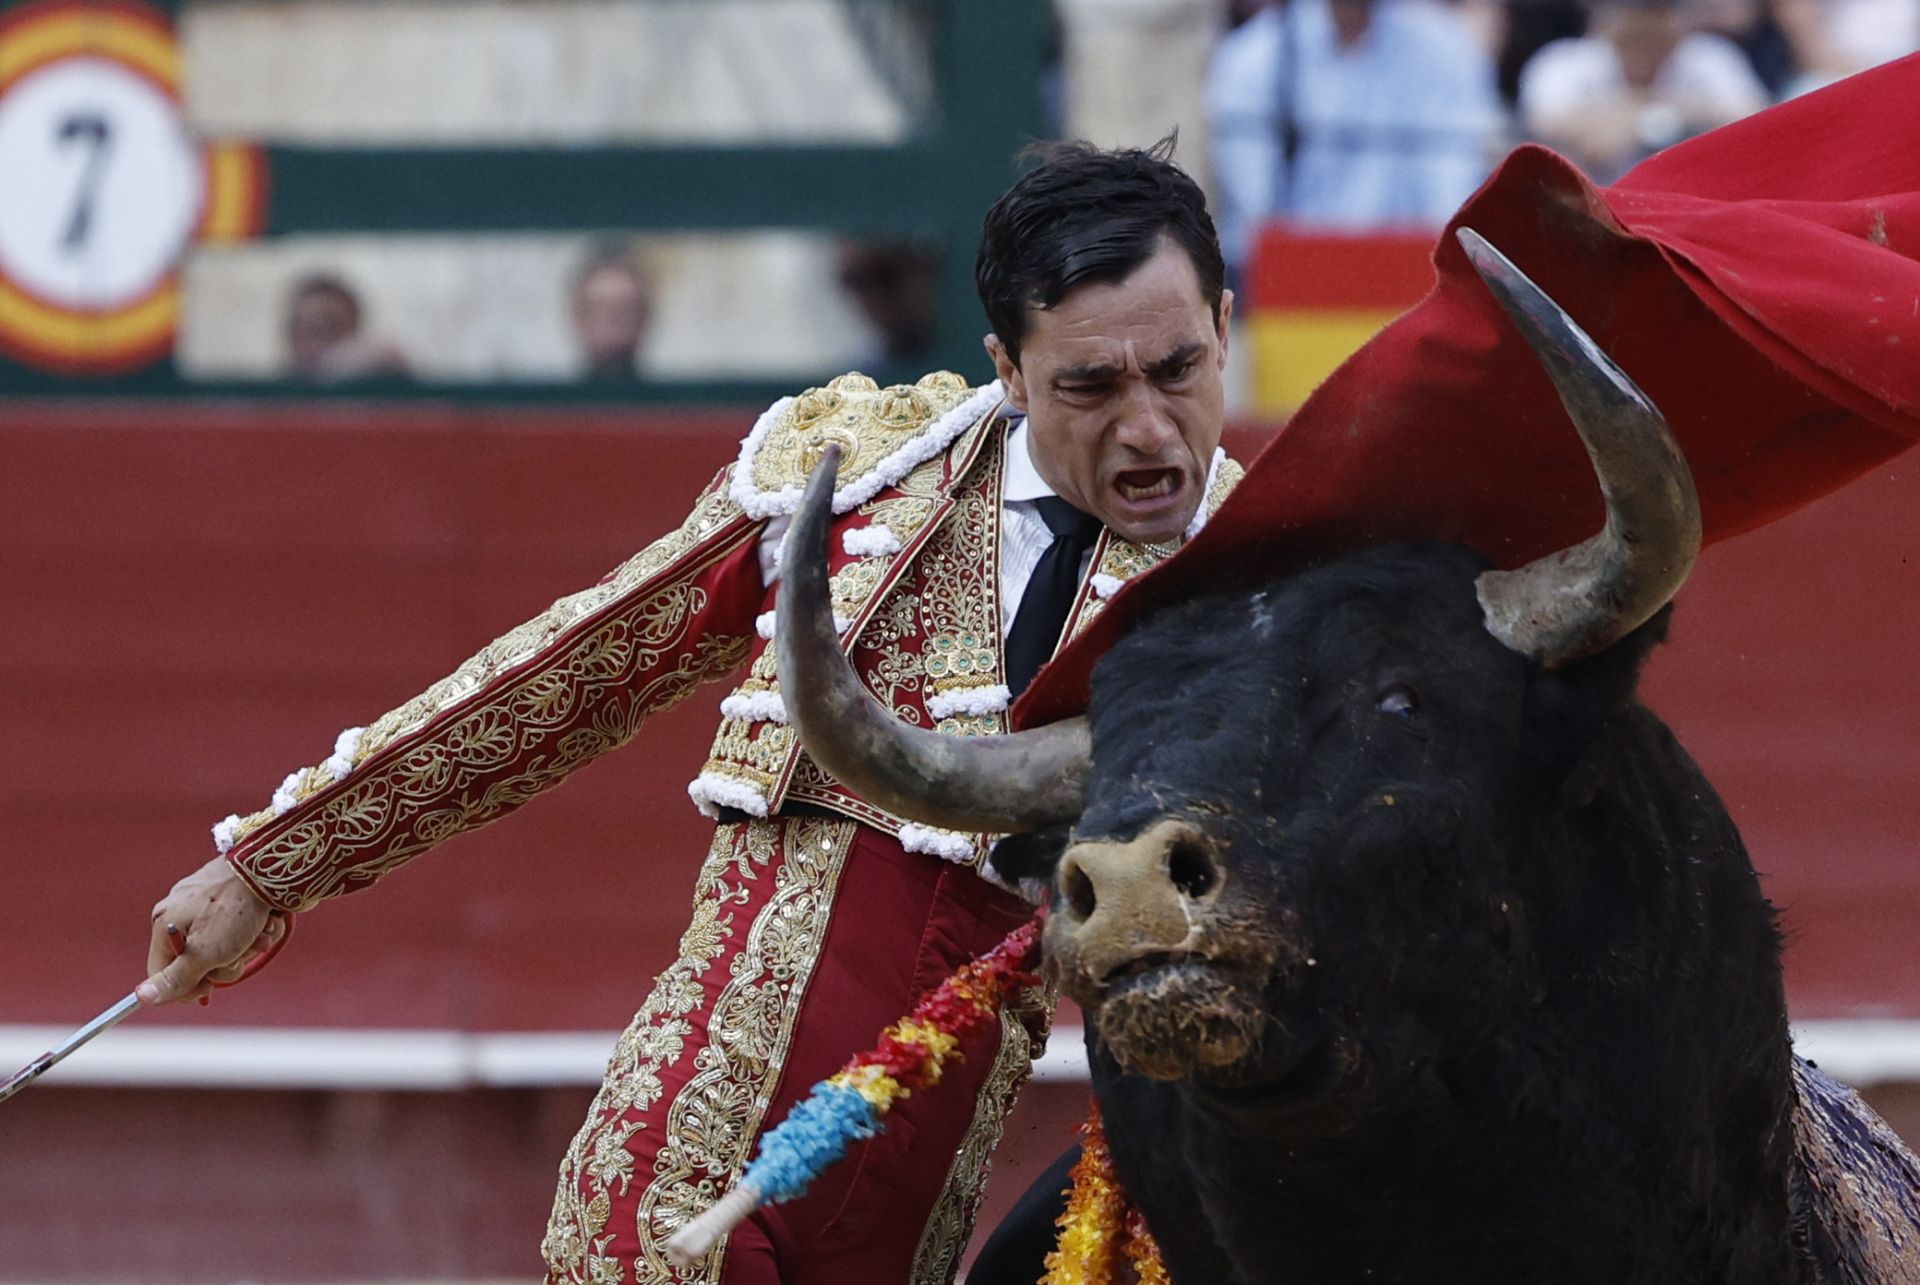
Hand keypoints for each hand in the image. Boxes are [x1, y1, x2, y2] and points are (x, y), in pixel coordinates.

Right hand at [139, 857, 280, 1004]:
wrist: (270, 867)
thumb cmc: (234, 910)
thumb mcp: (204, 953)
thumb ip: (175, 978)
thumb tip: (142, 998)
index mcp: (164, 924)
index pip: (161, 972)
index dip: (185, 987)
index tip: (209, 989)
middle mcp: (179, 911)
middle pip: (196, 961)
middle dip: (225, 963)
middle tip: (240, 953)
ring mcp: (204, 902)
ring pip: (224, 946)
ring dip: (247, 946)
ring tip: (259, 933)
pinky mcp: (228, 895)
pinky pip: (239, 926)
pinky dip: (256, 929)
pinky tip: (267, 920)